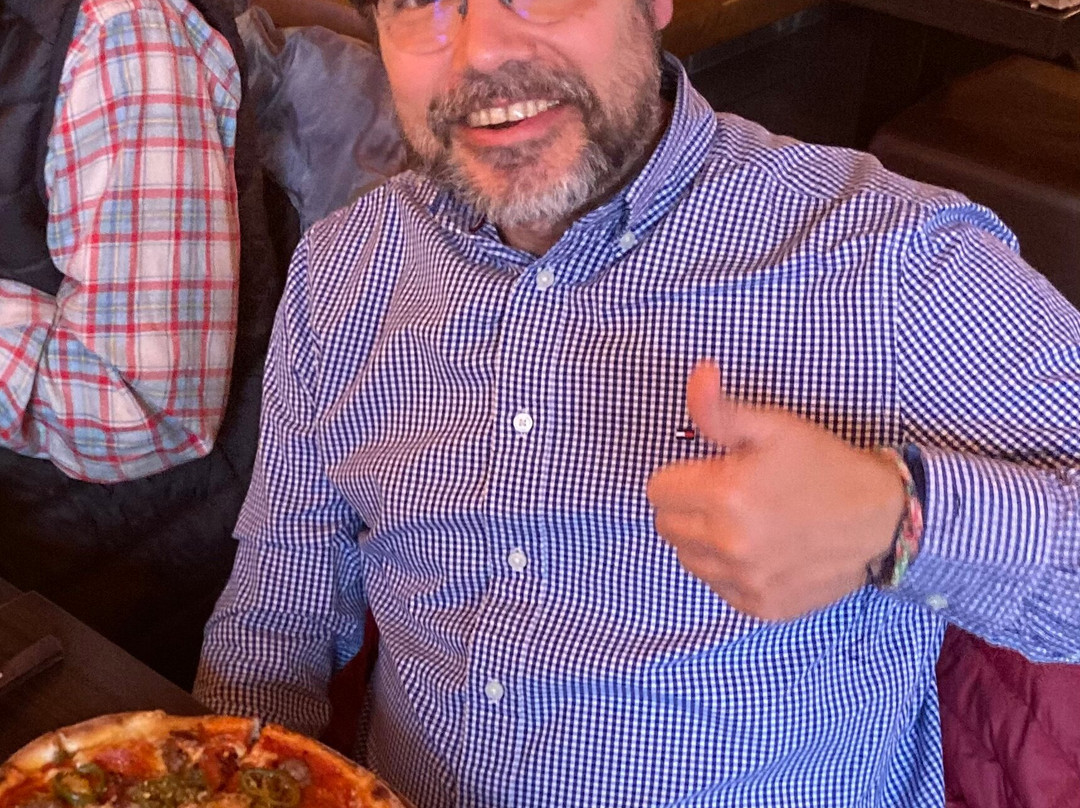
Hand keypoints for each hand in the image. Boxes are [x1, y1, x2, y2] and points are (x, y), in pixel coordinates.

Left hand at [646, 361, 905, 620]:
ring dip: (702, 538)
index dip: (682, 475)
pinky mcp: (760, 606)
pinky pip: (716, 586)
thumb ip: (721, 409)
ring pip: (686, 557)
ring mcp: (745, 580)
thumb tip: (697, 375)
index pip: (658, 490)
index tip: (712, 471)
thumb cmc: (824, 466)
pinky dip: (727, 569)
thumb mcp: (774, 426)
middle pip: (666, 525)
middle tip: (728, 494)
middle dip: (687, 505)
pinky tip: (758, 548)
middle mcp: (729, 543)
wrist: (880, 519)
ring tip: (742, 520)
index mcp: (725, 494)